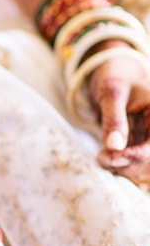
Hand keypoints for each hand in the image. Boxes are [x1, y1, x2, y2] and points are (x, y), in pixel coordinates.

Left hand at [89, 44, 149, 189]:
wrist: (113, 76)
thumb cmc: (115, 77)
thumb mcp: (113, 92)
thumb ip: (114, 118)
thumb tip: (114, 146)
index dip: (138, 156)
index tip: (114, 158)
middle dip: (128, 164)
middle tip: (102, 157)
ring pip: (143, 167)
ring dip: (123, 169)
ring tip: (102, 158)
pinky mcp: (140, 145)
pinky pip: (135, 164)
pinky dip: (121, 167)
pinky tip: (107, 161)